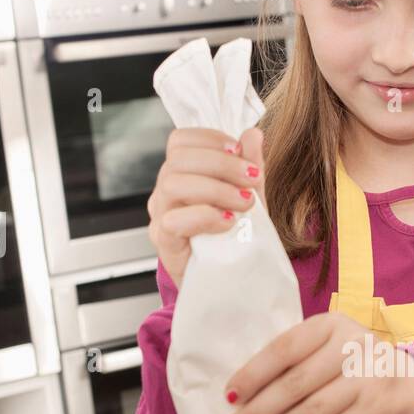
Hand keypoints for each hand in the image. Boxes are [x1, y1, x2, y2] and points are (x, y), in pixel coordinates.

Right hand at [147, 125, 264, 286]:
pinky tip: (228, 222)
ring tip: (244, 202)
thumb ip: (249, 166)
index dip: (209, 138)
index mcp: (182, 174)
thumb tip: (252, 134)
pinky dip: (205, 216)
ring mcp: (160, 216)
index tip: (239, 150)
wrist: (230, 279)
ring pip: (173, 185)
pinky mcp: (164, 243)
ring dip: (215, 188)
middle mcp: (165, 191)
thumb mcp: (248, 196)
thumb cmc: (234, 237)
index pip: (180, 141)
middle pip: (178, 159)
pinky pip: (174, 221)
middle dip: (221, 163)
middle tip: (252, 179)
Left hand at [223, 312, 413, 413]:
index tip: (229, 397)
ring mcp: (369, 377)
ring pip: (313, 413)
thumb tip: (240, 399)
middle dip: (259, 411)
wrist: (404, 386)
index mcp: (331, 324)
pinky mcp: (378, 408)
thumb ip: (295, 363)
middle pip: (297, 383)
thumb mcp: (327, 350)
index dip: (254, 373)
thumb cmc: (348, 368)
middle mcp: (352, 345)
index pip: (285, 348)